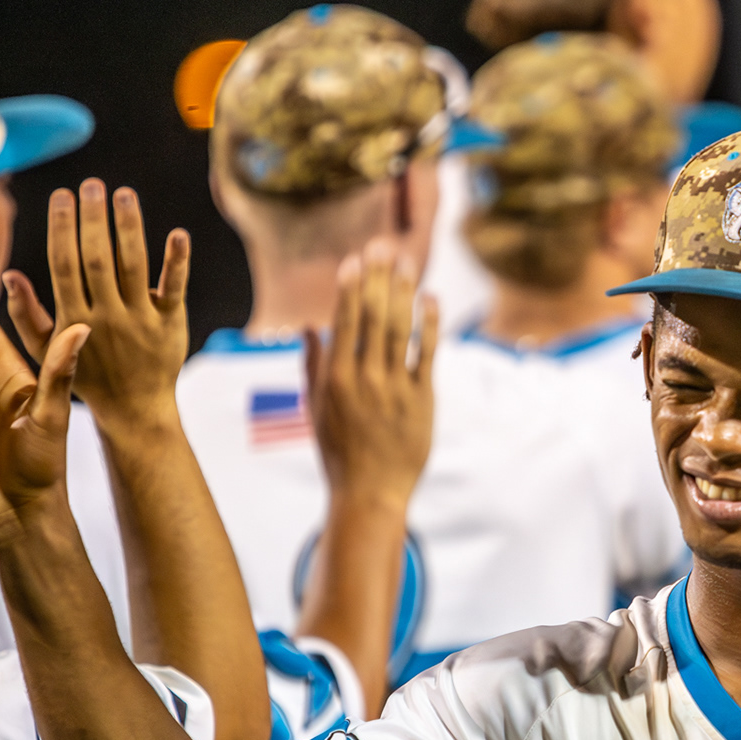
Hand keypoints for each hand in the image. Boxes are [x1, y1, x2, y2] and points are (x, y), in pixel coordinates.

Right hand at [9, 180, 189, 432]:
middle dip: (93, 220)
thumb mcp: (46, 350)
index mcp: (75, 318)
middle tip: (91, 184)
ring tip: (123, 194)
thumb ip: (26, 313)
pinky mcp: (171, 323)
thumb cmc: (86, 374)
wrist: (133, 409)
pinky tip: (178, 234)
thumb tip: (10, 273)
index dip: (62, 229)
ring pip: (134, 267)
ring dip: (129, 228)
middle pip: (99, 260)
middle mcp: (108, 316)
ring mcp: (141, 319)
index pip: (65, 266)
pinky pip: (174, 289)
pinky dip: (176, 262)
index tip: (61, 195)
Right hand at [304, 238, 436, 509]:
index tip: (354, 260)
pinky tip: (431, 298)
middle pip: (372, 318)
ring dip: (403, 292)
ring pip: (399, 330)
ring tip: (406, 262)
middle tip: (382, 246)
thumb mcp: (315, 410)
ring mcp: (395, 389)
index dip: (350, 288)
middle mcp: (364, 379)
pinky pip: (427, 354)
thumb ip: (312, 366)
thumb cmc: (339, 452)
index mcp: (334, 380)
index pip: (343, 323)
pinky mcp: (422, 399)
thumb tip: (309, 326)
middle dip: (377, 279)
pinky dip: (429, 324)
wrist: (371, 493)